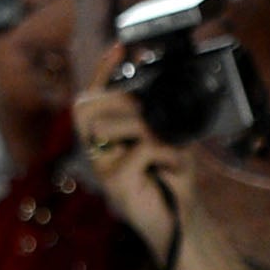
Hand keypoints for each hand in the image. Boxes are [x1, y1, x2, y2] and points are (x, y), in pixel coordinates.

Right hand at [76, 83, 190, 248]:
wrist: (182, 221)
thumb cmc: (171, 181)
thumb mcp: (168, 140)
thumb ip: (157, 118)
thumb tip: (155, 94)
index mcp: (106, 137)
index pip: (93, 97)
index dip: (103, 70)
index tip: (121, 47)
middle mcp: (96, 150)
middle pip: (86, 107)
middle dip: (119, 102)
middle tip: (147, 116)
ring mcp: (101, 168)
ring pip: (105, 126)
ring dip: (142, 127)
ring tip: (166, 142)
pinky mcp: (115, 183)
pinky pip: (138, 150)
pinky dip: (165, 152)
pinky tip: (175, 164)